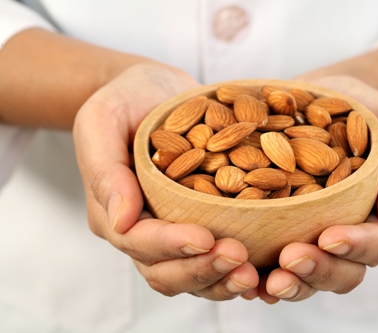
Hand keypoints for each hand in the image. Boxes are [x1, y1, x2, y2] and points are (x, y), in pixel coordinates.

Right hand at [73, 63, 258, 299]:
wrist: (153, 93)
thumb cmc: (124, 101)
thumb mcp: (102, 121)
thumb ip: (105, 169)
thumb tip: (120, 219)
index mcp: (113, 211)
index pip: (138, 241)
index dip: (171, 244)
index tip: (205, 238)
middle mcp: (143, 230)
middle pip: (166, 272)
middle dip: (202, 271)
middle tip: (240, 258)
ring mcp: (173, 231)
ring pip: (193, 276)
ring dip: (223, 280)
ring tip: (254, 273)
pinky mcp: (201, 223)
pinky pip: (215, 258)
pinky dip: (235, 270)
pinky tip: (263, 270)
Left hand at [254, 75, 377, 302]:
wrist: (329, 98)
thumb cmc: (367, 112)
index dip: (357, 245)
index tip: (329, 236)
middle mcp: (348, 234)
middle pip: (343, 272)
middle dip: (318, 270)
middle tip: (290, 259)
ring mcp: (313, 236)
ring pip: (309, 276)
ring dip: (290, 283)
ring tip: (267, 281)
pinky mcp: (282, 230)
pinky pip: (273, 263)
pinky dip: (261, 278)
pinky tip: (246, 282)